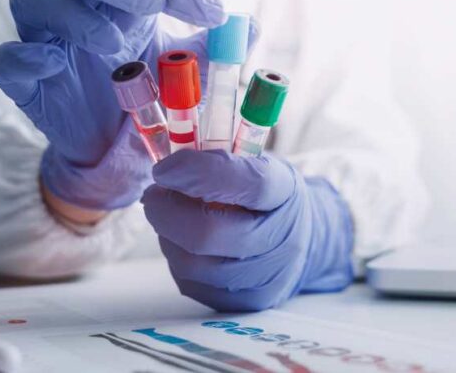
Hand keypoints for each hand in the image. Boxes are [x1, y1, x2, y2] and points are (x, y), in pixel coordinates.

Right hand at [0, 0, 225, 210]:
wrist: (115, 158)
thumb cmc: (150, 102)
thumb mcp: (190, 79)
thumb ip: (214, 52)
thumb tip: (250, 26)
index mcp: (122, 2)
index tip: (211, 13)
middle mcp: (79, 10)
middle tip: (149, 3)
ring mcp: (46, 41)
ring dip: (72, 14)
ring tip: (113, 47)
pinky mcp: (24, 81)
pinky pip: (4, 58)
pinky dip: (24, 57)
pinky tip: (53, 66)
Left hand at [142, 150, 353, 311]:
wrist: (302, 240)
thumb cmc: (264, 194)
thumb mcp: (253, 161)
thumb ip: (216, 153)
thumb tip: (166, 152)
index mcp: (285, 190)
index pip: (246, 182)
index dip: (198, 172)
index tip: (164, 168)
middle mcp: (282, 237)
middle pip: (210, 232)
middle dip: (167, 212)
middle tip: (153, 195)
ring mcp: (266, 276)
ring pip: (193, 263)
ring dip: (168, 236)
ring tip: (170, 217)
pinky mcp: (246, 302)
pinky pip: (192, 283)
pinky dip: (177, 258)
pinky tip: (184, 242)